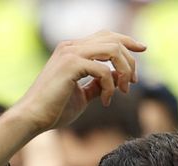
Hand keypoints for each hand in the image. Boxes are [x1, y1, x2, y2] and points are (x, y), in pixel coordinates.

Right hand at [11, 32, 146, 133]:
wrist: (34, 117)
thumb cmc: (55, 109)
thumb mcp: (83, 95)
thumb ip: (98, 84)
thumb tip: (116, 79)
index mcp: (73, 50)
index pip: (106, 36)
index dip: (127, 41)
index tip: (142, 50)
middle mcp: (72, 46)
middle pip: (113, 40)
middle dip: (130, 61)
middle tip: (131, 83)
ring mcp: (70, 53)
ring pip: (112, 50)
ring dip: (124, 71)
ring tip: (123, 91)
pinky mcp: (70, 65)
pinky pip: (104, 70)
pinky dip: (110, 87)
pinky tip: (105, 101)